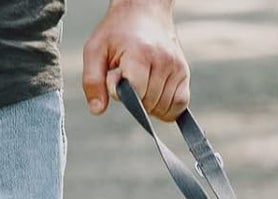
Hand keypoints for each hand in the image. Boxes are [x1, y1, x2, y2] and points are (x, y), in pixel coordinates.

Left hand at [83, 0, 189, 121]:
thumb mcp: (95, 50)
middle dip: (135, 99)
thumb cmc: (117, 32)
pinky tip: (155, 94)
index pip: (135, 95)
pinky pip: (179, 105)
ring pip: (163, 108)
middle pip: (148, 105)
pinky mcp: (184, 72)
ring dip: (150, 104)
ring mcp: (176, 66)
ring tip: (142, 82)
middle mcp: (163, 60)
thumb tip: (97, 110)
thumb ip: (92, 81)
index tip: (116, 74)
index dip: (121, 92)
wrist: (144, 10)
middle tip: (130, 76)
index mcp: (140, 54)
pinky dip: (167, 107)